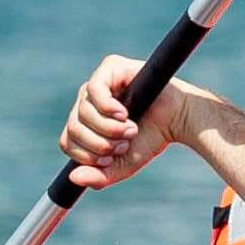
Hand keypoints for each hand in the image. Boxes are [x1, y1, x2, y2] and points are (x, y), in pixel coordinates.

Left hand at [60, 53, 176, 189]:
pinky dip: (107, 107)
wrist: (178, 120)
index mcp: (85, 123)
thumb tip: (74, 177)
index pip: (67, 142)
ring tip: (131, 129)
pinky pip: (94, 89)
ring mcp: (96, 84)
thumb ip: (99, 176)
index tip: (111, 157)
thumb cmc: (150, 139)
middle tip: (124, 143)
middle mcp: (86, 102)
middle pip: (74, 128)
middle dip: (100, 143)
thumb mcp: (122, 165)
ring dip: (109, 128)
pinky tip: (124, 114)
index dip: (87, 155)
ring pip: (83, 111)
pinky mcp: (110, 67)